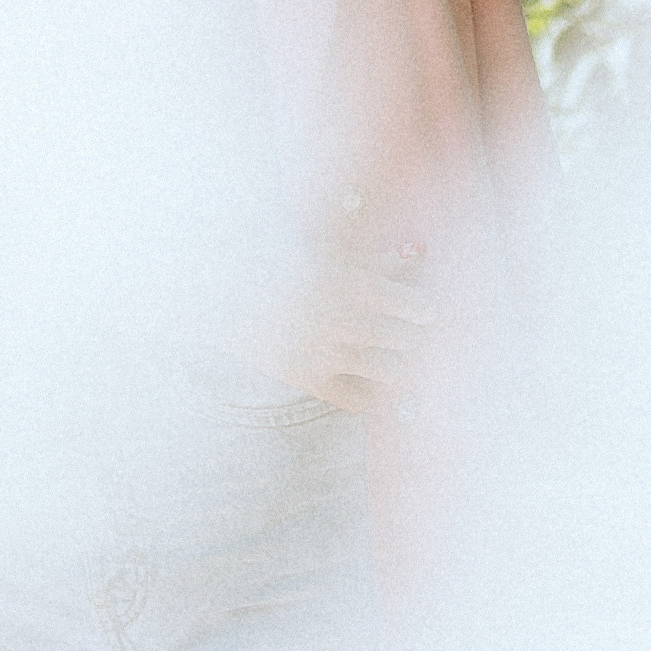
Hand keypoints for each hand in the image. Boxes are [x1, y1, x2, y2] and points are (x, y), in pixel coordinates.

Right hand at [299, 239, 436, 414]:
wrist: (227, 294)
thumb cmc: (285, 263)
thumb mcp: (330, 250)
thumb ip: (377, 256)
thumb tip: (420, 252)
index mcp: (349, 282)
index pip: (418, 306)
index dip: (423, 307)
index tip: (420, 307)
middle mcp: (341, 321)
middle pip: (409, 340)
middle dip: (408, 333)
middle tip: (400, 328)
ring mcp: (325, 355)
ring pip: (391, 371)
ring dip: (392, 360)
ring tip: (381, 350)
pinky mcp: (309, 381)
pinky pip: (361, 401)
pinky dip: (368, 391)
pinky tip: (360, 374)